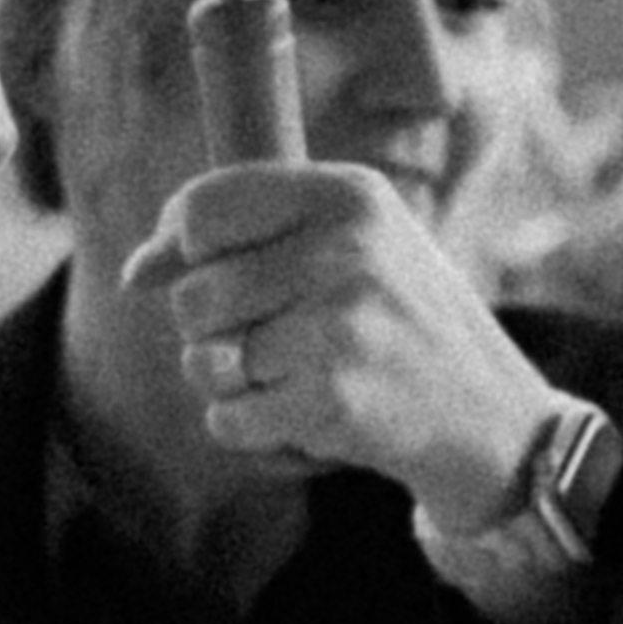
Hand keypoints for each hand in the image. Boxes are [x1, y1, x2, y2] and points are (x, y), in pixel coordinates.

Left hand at [119, 158, 560, 525]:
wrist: (486, 413)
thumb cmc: (397, 319)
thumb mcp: (348, 244)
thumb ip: (244, 237)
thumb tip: (137, 271)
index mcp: (349, 195)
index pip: (205, 207)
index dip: (176, 245)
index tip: (186, 269)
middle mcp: (346, 250)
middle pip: (194, 295)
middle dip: (215, 329)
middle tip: (278, 339)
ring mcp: (339, 325)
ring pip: (204, 361)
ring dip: (234, 382)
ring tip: (295, 377)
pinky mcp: (331, 397)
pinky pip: (225, 418)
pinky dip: (252, 429)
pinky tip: (305, 416)